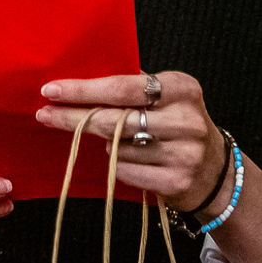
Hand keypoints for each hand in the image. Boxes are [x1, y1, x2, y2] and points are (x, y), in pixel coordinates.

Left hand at [35, 71, 225, 211]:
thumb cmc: (178, 124)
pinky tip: (127, 160)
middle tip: (45, 114)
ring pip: (116, 148)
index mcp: (182, 88)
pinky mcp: (176, 182)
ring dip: (105, 144)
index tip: (52, 90)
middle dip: (73, 117)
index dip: (84, 90)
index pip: (123, 87)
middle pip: (114, 119)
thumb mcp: (166, 95)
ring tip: (117, 141)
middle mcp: (186, 120)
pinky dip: (118, 165)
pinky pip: (125, 172)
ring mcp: (184, 154)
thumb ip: (132, 87)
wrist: (216, 172)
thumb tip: (77, 80)